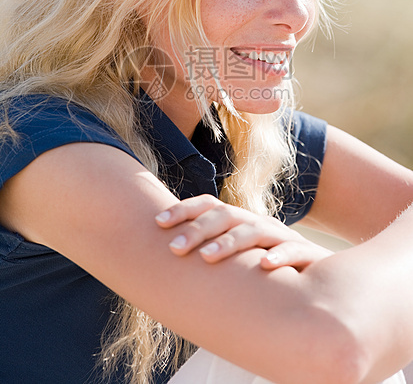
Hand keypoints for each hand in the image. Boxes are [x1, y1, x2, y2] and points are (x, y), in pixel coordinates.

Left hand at [155, 194, 332, 270]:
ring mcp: (282, 237)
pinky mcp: (307, 255)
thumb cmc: (268, 272)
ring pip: (254, 231)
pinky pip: (293, 252)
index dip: (184, 210)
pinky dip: (280, 257)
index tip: (158, 222)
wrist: (322, 279)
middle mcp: (258, 224)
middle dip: (198, 229)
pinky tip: (264, 266)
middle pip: (226, 215)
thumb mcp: (239, 259)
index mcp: (240, 222)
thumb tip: (167, 255)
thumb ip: (212, 253)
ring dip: (229, 242)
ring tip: (207, 257)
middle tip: (174, 248)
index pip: (209, 205)